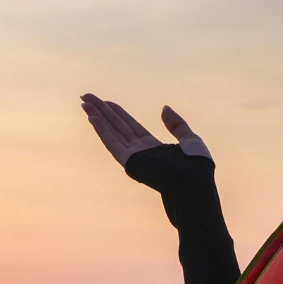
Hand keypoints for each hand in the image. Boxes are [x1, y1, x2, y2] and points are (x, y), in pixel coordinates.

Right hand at [81, 94, 210, 165]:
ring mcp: (134, 157)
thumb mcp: (191, 140)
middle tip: (86, 97)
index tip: (104, 102)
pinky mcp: (131, 163)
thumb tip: (164, 108)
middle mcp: (141, 151)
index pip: (130, 126)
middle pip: (117, 126)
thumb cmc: (197, 168)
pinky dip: (102, 131)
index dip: (116, 113)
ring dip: (97, 118)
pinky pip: (113, 144)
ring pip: (111, 132)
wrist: (196, 186)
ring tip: (84, 104)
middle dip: (102, 111)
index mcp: (153, 147)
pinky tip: (92, 119)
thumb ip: (177, 124)